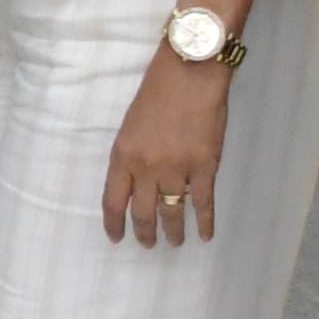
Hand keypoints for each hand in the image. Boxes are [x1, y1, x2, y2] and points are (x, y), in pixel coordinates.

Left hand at [104, 46, 232, 245]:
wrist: (190, 74)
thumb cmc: (156, 92)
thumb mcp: (129, 124)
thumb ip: (130, 155)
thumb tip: (136, 181)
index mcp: (122, 155)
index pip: (113, 200)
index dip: (114, 223)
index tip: (116, 238)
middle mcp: (146, 168)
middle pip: (143, 212)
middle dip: (144, 232)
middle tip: (147, 245)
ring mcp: (177, 170)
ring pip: (173, 212)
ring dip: (173, 231)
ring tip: (174, 243)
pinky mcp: (205, 167)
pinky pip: (204, 203)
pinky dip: (205, 222)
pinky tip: (205, 235)